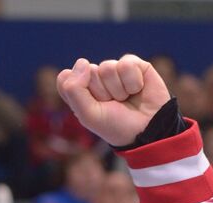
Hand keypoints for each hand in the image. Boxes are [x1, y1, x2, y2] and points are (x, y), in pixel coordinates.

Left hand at [56, 55, 170, 146]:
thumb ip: (73, 90)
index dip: (78, 92)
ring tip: (127, 99)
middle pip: (88, 71)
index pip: (65, 78)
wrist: (147, 132)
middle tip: (114, 105)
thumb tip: (83, 61)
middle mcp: (96, 78)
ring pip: (107, 67)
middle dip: (102, 92)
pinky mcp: (134, 65)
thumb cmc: (117, 126)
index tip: (92, 107)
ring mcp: (115, 70)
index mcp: (81, 91)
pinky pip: (126, 64)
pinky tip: (138, 90)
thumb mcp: (88, 115)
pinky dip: (133, 82)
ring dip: (118, 89)